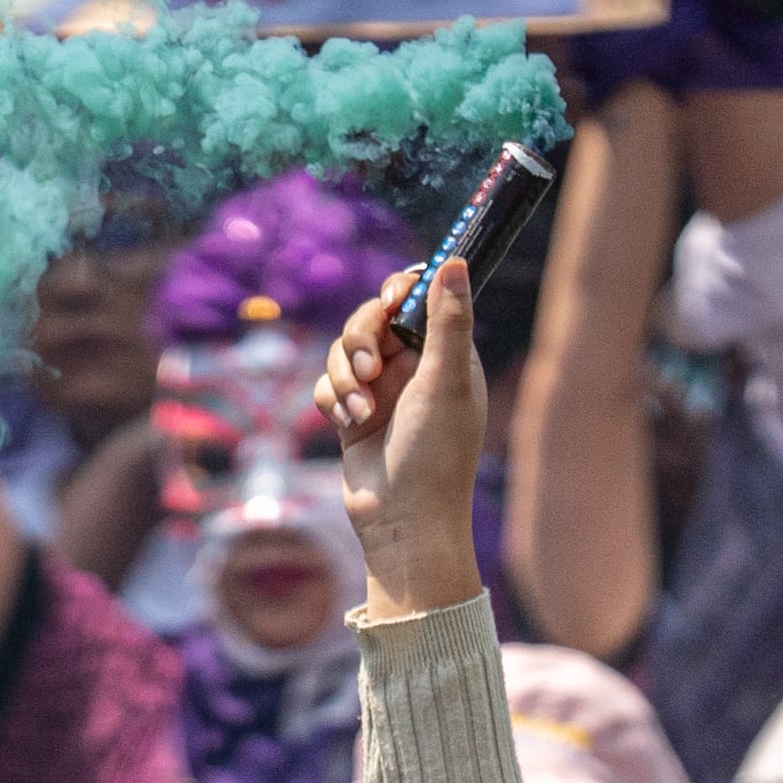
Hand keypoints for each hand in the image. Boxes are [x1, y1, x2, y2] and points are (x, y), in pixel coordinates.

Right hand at [324, 260, 489, 616]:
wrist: (402, 522)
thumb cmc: (435, 455)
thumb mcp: (446, 382)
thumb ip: (447, 321)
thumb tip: (455, 260)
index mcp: (445, 355)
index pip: (418, 300)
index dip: (399, 293)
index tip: (390, 301)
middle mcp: (413, 368)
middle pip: (371, 319)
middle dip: (361, 340)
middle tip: (369, 371)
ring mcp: (381, 391)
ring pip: (343, 351)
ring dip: (344, 376)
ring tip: (360, 409)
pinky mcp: (352, 414)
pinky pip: (328, 384)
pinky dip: (333, 401)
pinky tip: (349, 426)